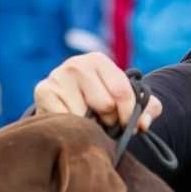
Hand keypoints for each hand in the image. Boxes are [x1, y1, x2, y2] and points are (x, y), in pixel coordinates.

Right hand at [33, 49, 161, 134]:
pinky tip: (71, 125)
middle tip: (104, 123)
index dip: (129, 115)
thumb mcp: (126, 101)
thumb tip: (144, 123)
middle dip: (110, 121)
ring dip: (90, 127)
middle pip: (106, 104)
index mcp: (98, 60)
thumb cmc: (98, 102)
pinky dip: (72, 130)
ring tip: (87, 123)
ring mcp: (57, 77)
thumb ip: (147, 108)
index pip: (122, 91)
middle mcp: (76, 64)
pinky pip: (65, 121)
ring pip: (85, 116)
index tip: (128, 126)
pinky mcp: (43, 92)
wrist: (62, 105)